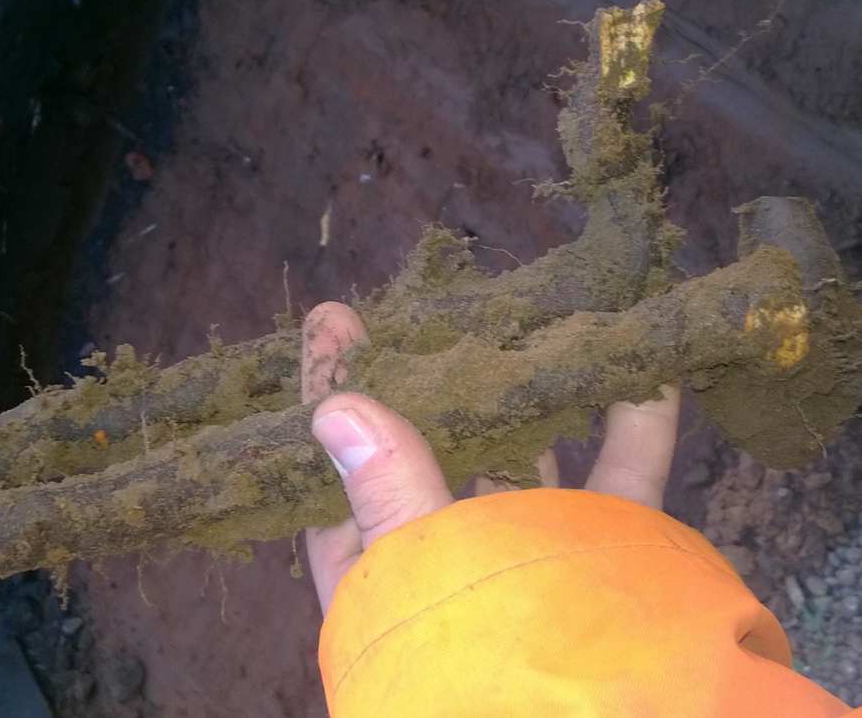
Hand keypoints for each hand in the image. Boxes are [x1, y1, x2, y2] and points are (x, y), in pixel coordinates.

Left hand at [301, 302, 680, 612]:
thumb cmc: (471, 673)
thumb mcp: (420, 578)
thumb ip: (388, 498)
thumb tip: (335, 409)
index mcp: (383, 565)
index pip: (340, 460)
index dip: (332, 389)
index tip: (332, 321)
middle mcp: (453, 549)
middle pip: (434, 442)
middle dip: (434, 375)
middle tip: (428, 304)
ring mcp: (530, 548)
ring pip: (527, 451)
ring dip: (534, 389)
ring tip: (529, 319)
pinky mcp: (606, 556)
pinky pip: (621, 479)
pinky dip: (636, 426)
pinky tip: (645, 369)